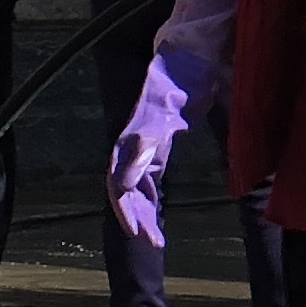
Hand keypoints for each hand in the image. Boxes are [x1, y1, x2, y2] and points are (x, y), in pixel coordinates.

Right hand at [106, 51, 194, 254]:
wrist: (186, 64)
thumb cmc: (173, 87)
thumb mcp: (160, 117)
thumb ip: (145, 146)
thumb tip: (124, 183)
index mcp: (129, 146)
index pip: (119, 186)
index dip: (125, 210)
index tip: (136, 232)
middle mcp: (132, 152)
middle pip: (127, 193)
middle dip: (137, 218)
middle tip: (153, 242)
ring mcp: (144, 152)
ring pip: (137, 191)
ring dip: (144, 215)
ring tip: (157, 239)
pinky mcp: (157, 152)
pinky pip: (148, 183)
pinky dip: (151, 202)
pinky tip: (157, 217)